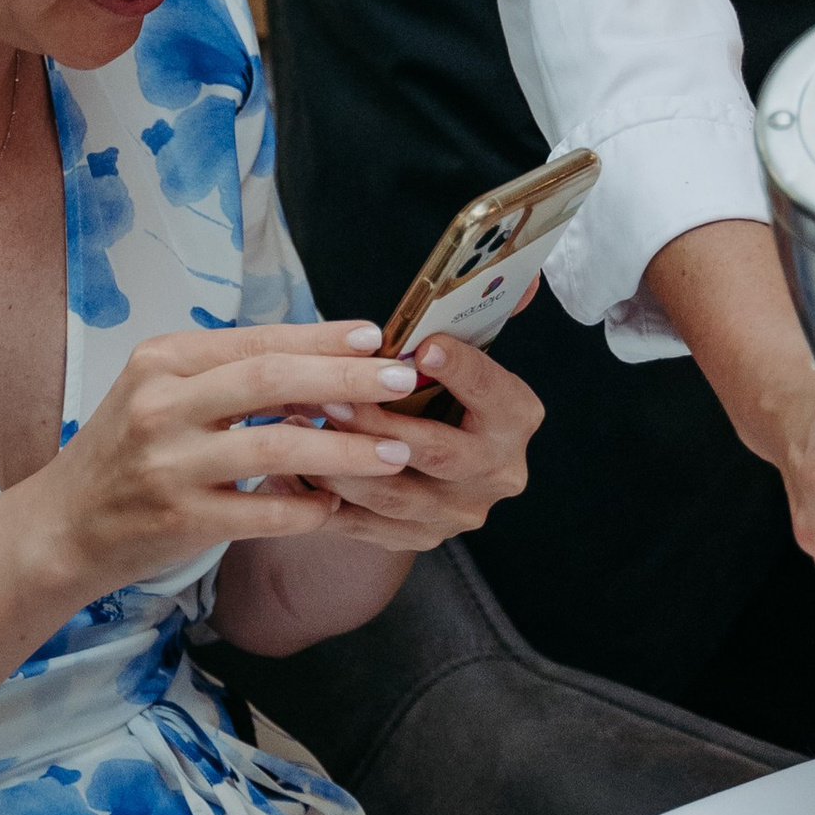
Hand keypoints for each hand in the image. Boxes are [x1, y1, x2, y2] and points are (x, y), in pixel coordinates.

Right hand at [40, 323, 489, 595]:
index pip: (257, 339)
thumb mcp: (163, 392)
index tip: (376, 336)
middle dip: (346, 378)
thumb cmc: (129, 450)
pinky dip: (305, 507)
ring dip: (344, 447)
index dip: (322, 337)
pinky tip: (338, 505)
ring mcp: (168, 464)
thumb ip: (228, 373)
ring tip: (394, 450)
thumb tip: (322, 354)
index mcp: (163, 360)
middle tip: (403, 380)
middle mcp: (161, 404)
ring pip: (274, 445)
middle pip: (271, 379)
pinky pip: (259, 510)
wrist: (64, 526)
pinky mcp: (177, 519)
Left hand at [298, 331, 540, 550]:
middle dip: (382, 426)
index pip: (494, 394)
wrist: (432, 467)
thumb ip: (488, 311)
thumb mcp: (465, 352)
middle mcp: (497, 472)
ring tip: (299, 430)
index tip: (423, 347)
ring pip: (395, 497)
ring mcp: (458, 513)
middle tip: (334, 398)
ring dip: (343, 463)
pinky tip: (288, 469)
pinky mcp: (417, 538)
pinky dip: (323, 498)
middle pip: (440, 454)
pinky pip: (363, 525)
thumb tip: (526, 275)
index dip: (462, 372)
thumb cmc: (444, 391)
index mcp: (517, 419)